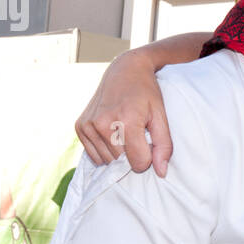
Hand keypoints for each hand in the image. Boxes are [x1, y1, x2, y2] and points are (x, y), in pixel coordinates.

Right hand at [75, 50, 172, 177]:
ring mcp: (88, 125)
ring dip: (118, 153)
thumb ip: (163, 145)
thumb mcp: (160, 116)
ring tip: (123, 130)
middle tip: (136, 132)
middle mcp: (103, 123)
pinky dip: (105, 150)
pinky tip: (111, 132)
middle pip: (122, 163)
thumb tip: (161, 173)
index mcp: (125, 121)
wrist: (124, 70)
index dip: (147, 156)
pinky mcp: (79, 126)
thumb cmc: (146, 93)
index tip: (148, 140)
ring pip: (107, 161)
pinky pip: (94, 155)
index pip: (138, 163)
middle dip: (132, 153)